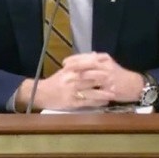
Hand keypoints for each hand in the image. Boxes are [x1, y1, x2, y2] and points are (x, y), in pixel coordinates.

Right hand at [15, 52, 140, 110]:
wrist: (41, 93)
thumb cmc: (56, 81)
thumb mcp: (67, 69)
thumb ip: (81, 62)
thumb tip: (96, 54)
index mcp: (71, 69)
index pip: (88, 65)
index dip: (100, 67)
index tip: (111, 67)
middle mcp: (72, 79)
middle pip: (92, 78)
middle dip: (105, 80)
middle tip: (117, 82)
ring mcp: (72, 91)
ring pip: (91, 91)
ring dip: (104, 93)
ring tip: (114, 94)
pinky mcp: (71, 102)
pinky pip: (87, 102)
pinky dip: (97, 102)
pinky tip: (105, 102)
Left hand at [63, 52, 144, 103]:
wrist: (134, 85)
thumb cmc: (119, 76)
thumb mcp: (109, 65)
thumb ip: (98, 61)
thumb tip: (85, 57)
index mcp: (105, 59)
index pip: (87, 56)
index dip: (75, 59)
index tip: (64, 62)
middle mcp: (106, 65)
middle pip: (88, 62)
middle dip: (74, 65)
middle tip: (64, 69)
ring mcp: (108, 76)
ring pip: (91, 74)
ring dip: (78, 76)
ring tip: (67, 79)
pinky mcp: (110, 87)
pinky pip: (96, 88)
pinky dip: (87, 90)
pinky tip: (78, 92)